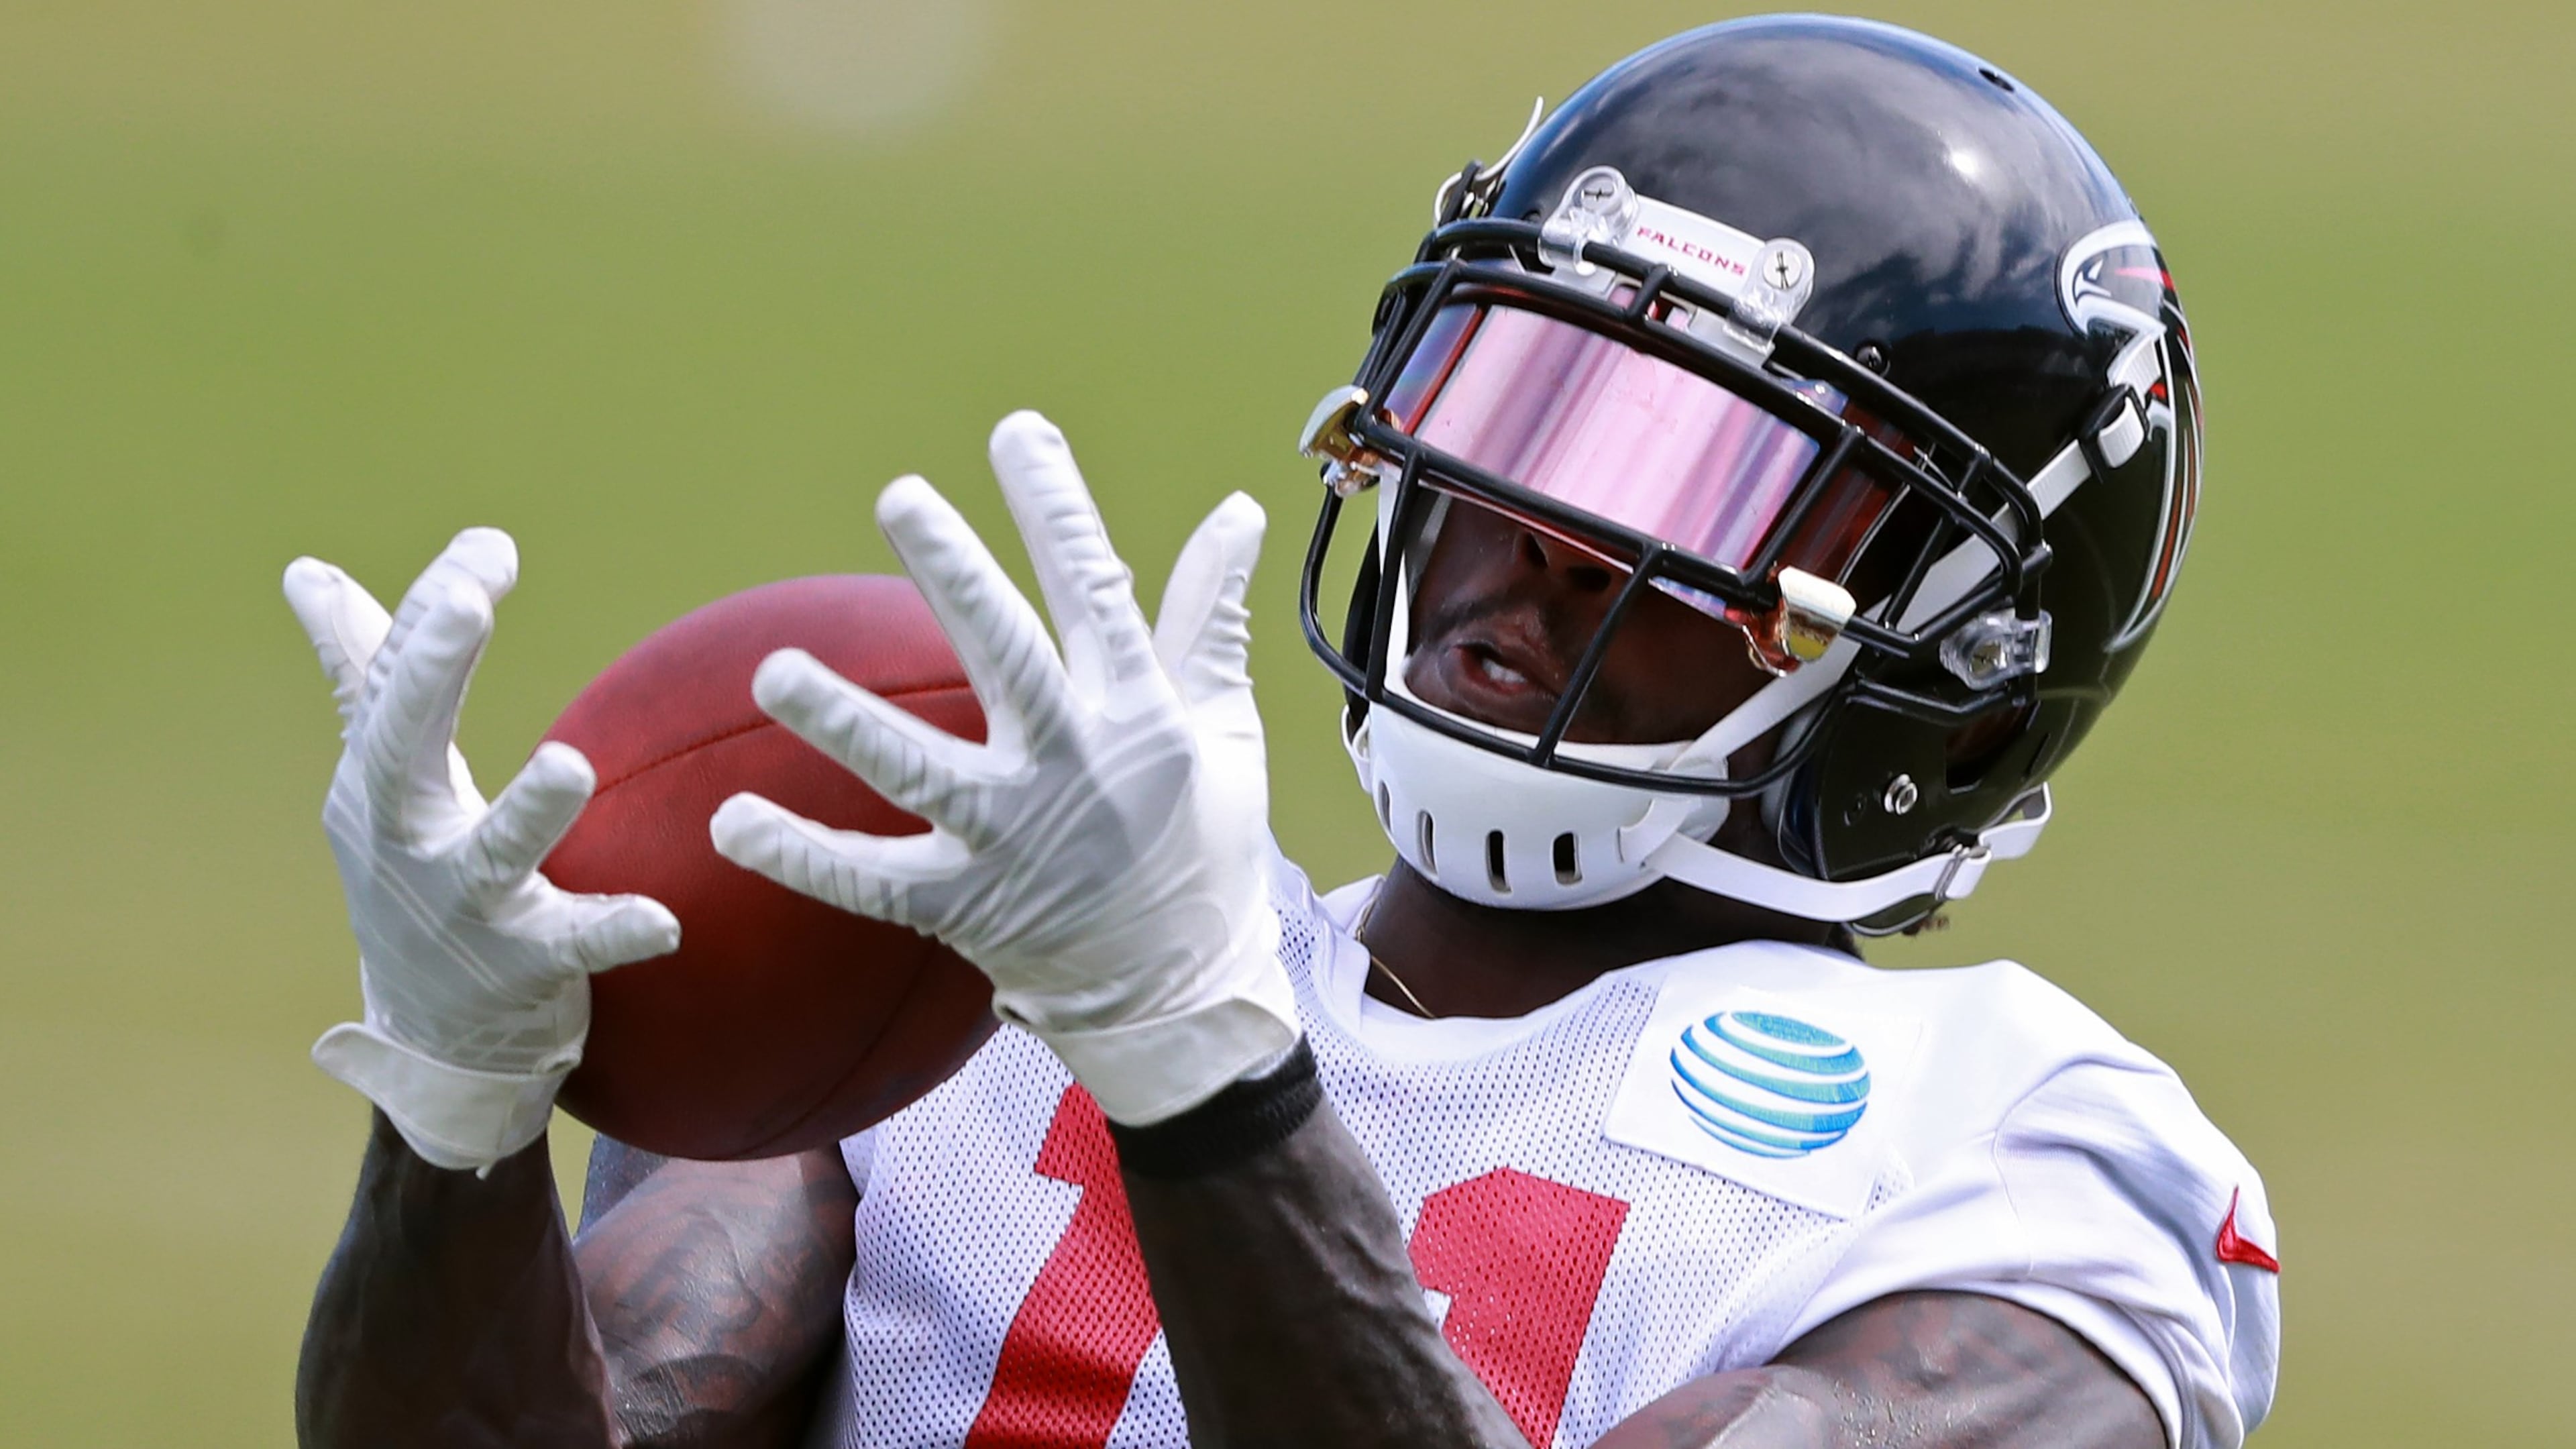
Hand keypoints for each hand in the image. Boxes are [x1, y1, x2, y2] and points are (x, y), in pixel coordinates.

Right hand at [285, 529, 679, 1171]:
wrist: (431, 1032)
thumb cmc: (411, 875)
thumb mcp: (378, 778)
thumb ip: (364, 673)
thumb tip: (306, 571)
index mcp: (374, 783)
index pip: (391, 681)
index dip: (431, 610)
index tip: (489, 546)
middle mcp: (404, 840)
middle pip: (399, 746)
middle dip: (428, 672)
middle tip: (467, 602)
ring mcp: (462, 907)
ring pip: (490, 855)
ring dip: (528, 811)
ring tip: (573, 763)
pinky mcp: (524, 966)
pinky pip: (573, 947)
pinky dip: (614, 931)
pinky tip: (666, 920)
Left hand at [710, 412, 1294, 1124]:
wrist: (1181, 994)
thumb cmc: (1202, 846)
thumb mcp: (1225, 729)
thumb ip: (1212, 617)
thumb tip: (1237, 511)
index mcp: (1139, 714)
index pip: (1096, 591)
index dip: (1056, 508)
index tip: (1016, 433)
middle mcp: (1074, 767)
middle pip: (1006, 655)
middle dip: (955, 573)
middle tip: (901, 496)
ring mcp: (1014, 839)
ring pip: (918, 769)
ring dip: (842, 721)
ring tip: (773, 669)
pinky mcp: (964, 906)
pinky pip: (870, 880)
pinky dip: (801, 855)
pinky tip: (730, 822)